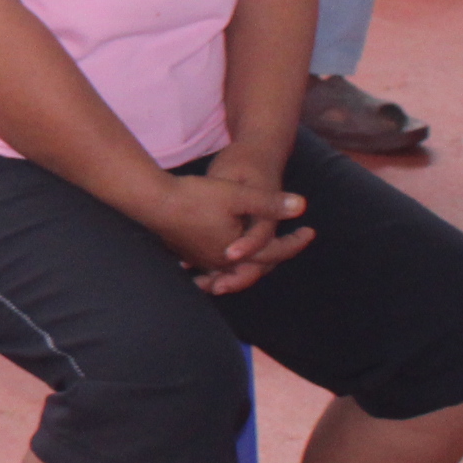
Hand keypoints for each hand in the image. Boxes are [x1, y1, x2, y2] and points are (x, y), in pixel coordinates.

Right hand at [139, 167, 313, 293]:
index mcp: (237, 253)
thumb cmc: (195, 197)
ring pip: (234, 266)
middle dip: (275, 256)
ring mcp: (201, 260)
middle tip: (293, 242)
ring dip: (252, 261)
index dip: (295, 243)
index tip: (310, 232)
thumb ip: (271, 203)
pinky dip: (228, 261)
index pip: (274, 253)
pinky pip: (214, 263)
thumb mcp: (239, 196)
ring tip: (266, 252)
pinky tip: (229, 251)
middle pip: (256, 265)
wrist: (152, 201)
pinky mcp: (187, 253)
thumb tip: (303, 206)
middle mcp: (220, 262)